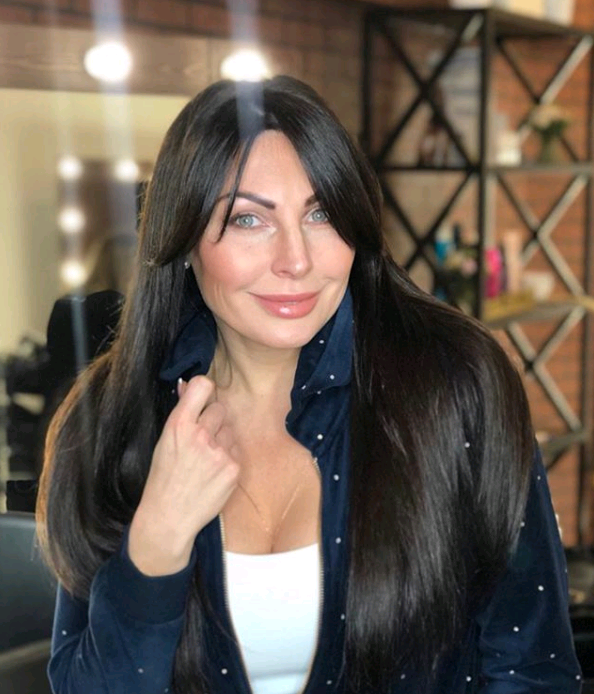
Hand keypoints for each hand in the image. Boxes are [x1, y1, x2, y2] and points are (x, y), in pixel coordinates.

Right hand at [128, 376, 239, 575]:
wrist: (169, 516)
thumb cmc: (164, 477)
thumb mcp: (164, 441)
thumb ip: (181, 412)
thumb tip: (188, 385)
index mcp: (178, 424)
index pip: (202, 386)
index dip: (204, 389)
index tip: (203, 397)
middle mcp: (200, 435)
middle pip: (220, 408)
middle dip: (213, 420)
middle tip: (201, 439)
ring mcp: (219, 452)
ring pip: (230, 430)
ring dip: (222, 439)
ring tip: (205, 460)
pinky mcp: (233, 468)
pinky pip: (236, 450)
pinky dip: (228, 458)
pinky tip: (213, 472)